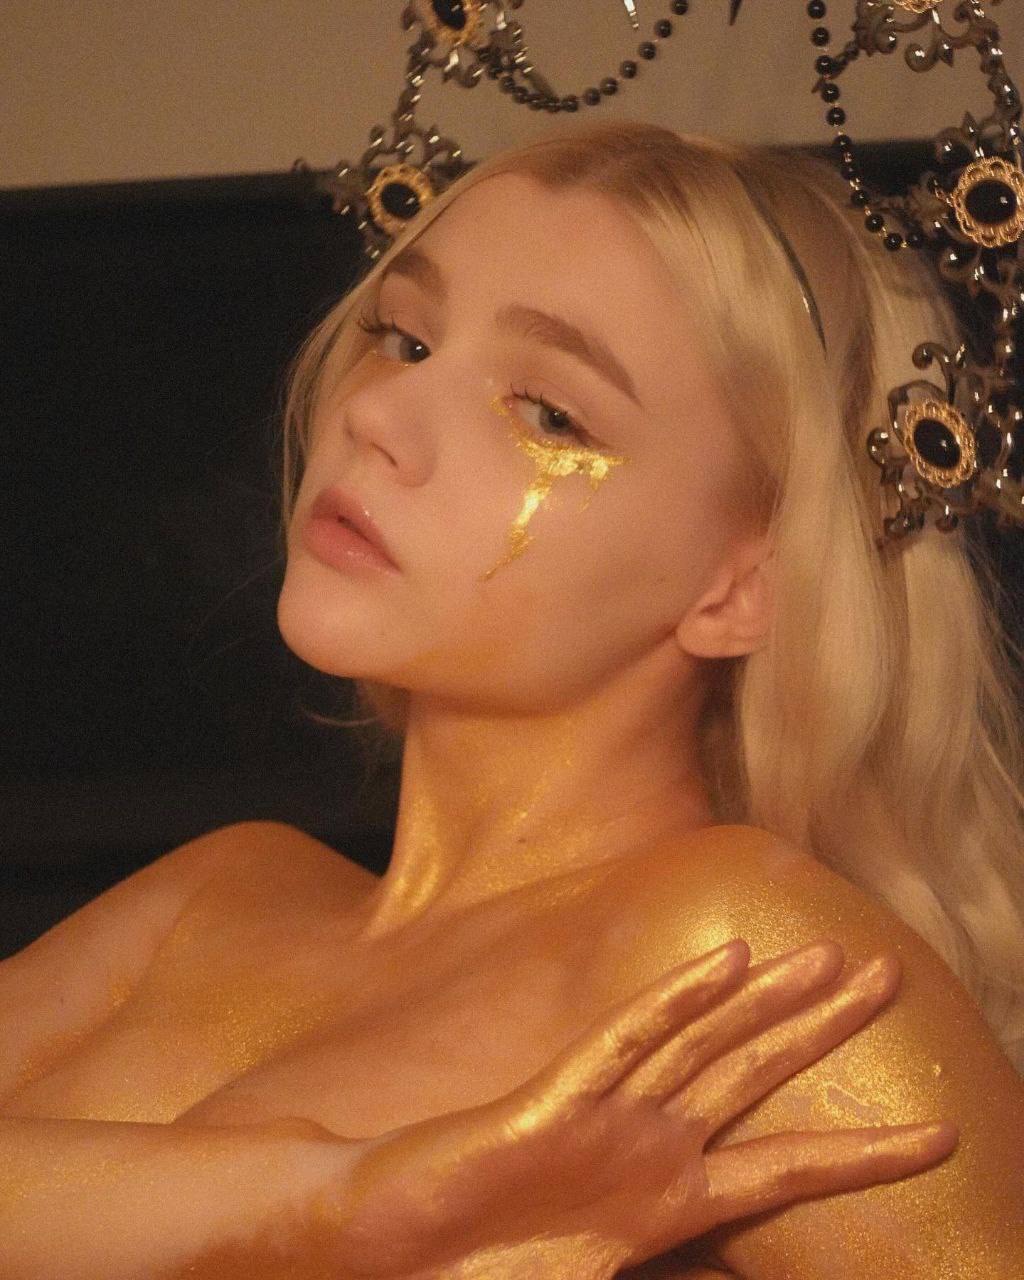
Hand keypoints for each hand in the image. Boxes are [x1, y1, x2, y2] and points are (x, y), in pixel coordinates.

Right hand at [319, 938, 957, 1278]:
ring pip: (704, 1044)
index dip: (864, 1152)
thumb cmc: (488, 1269)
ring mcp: (607, 1117)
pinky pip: (626, 1043)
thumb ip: (674, 1274)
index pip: (786, 1167)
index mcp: (669, 1199)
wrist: (396, 1252)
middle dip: (824, 1027)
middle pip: (753, 1073)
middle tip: (890, 976)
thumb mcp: (604, 1278)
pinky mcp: (556, 1101)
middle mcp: (649, 1145)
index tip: (943, 1132)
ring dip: (770, 1001)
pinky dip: (676, 1001)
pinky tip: (724, 964)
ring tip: (833, 957)